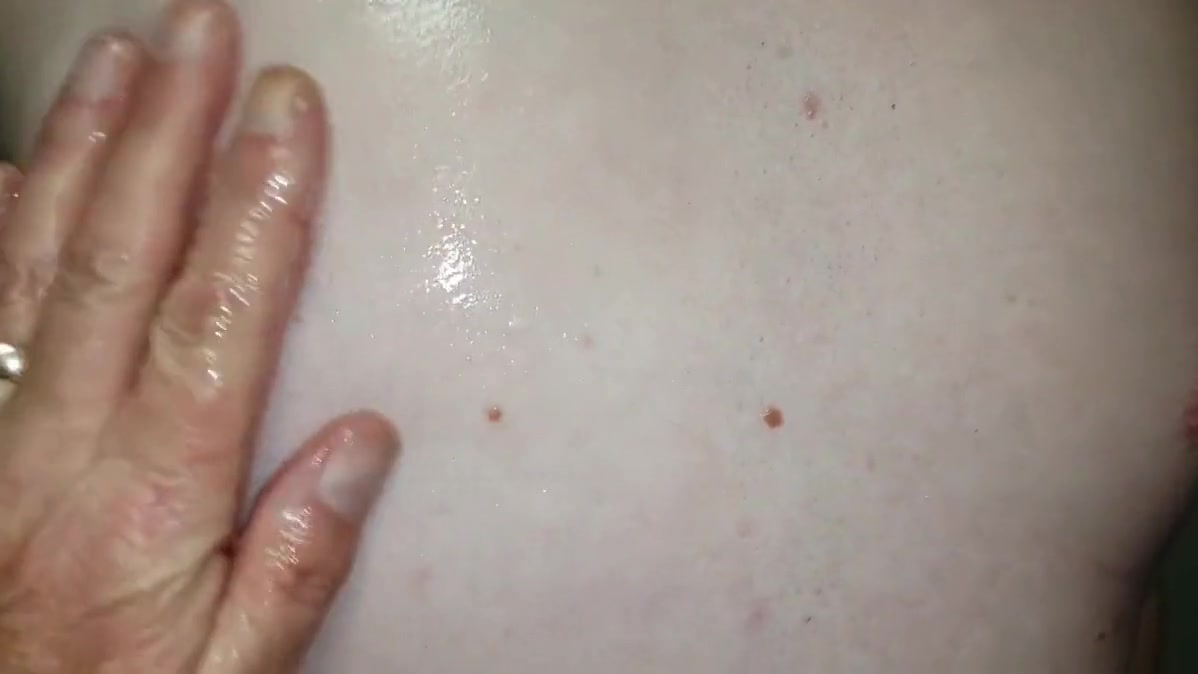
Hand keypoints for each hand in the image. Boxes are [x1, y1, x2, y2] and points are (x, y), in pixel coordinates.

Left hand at [0, 1, 398, 671]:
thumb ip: (298, 566)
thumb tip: (366, 440)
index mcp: (149, 501)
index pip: (213, 320)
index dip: (255, 207)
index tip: (286, 110)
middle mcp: (59, 445)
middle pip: (117, 259)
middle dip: (165, 132)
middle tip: (203, 28)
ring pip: (33, 261)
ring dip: (82, 146)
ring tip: (121, 53)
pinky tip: (13, 165)